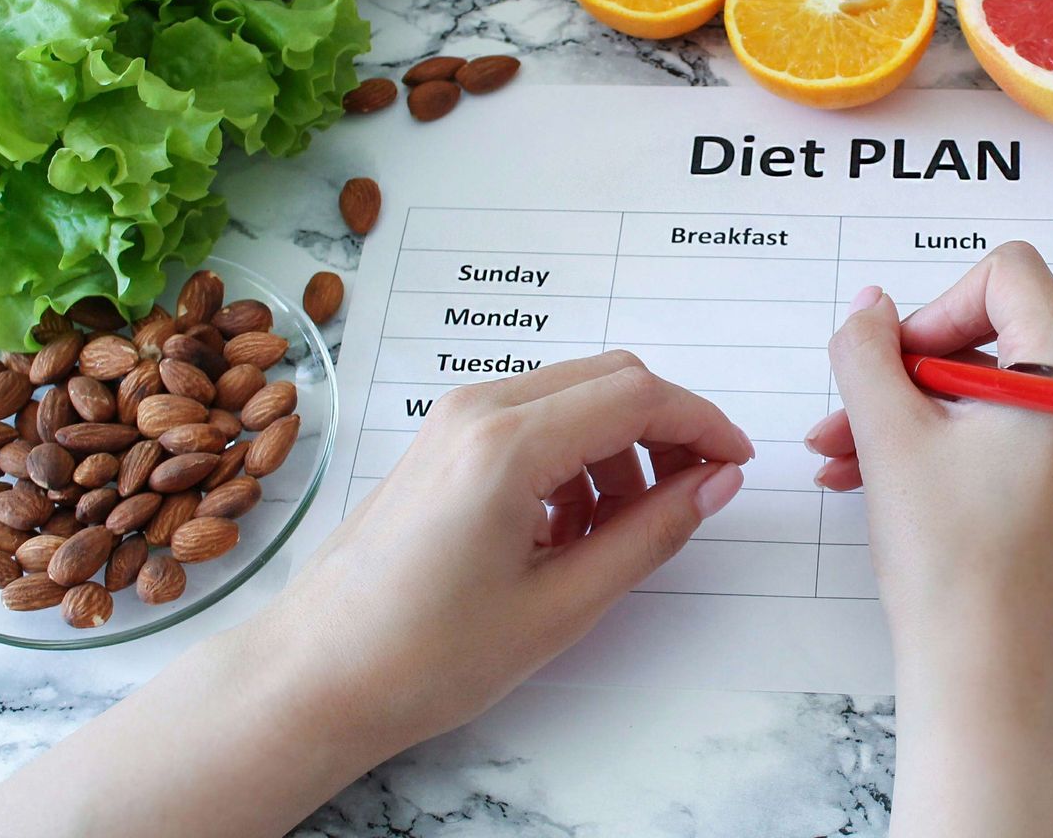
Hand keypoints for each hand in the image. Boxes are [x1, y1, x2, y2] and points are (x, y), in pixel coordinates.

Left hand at [0, 351, 751, 837]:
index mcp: (509, 444)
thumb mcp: (562, 605)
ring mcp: (453, 417)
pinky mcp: (441, 438)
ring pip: (575, 393)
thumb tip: (715, 481)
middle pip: (612, 377)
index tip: (738, 464)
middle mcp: (479, 408)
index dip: (703, 423)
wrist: (314, 675)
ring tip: (620, 532)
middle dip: (667, 426)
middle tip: (694, 494)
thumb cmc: (426, 656)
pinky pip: (533, 416)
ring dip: (620, 444)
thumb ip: (651, 532)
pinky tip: (571, 526)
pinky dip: (575, 452)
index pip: (640, 395)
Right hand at [809, 242, 1052, 836]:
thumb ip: (868, 351)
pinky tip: (865, 472)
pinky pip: (998, 424)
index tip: (892, 364)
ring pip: (985, 380)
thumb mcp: (890, 436)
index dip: (935, 308)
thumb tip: (869, 308)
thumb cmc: (953, 561)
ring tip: (838, 451)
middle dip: (909, 364)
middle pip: (994, 324)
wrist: (988, 677)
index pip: (1006, 274)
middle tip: (849, 408)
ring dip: (908, 404)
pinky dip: (936, 435)